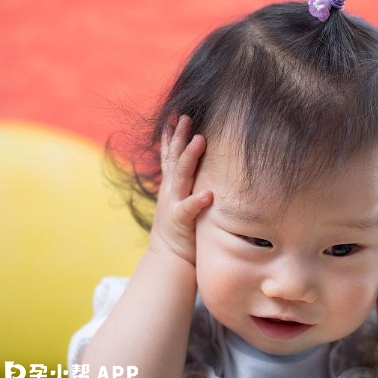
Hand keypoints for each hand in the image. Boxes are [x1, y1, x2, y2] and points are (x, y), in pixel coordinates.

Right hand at [148, 115, 212, 265]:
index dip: (173, 137)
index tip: (177, 117)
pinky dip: (197, 200)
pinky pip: (188, 209)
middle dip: (180, 137)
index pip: (171, 156)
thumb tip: (202, 172)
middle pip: (175, 158)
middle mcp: (171, 191)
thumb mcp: (182, 203)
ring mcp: (174, 204)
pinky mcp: (180, 221)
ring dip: (190, 157)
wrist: (169, 260)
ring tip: (201, 140)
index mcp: (173, 186)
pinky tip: (208, 193)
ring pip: (181, 176)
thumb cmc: (182, 232)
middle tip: (186, 117)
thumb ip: (189, 187)